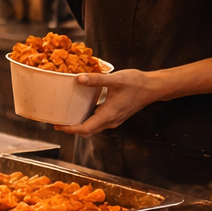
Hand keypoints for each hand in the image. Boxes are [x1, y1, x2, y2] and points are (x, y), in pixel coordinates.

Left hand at [51, 69, 167, 137]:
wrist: (153, 87)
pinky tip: (83, 107)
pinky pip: (99, 121)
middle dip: (72, 128)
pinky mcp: (116, 115)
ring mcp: (114, 119)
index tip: (58, 125)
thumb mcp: (116, 79)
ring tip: (67, 115)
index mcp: (108, 115)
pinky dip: (88, 118)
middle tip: (58, 121)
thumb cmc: (137, 83)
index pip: (86, 129)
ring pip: (93, 127)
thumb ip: (97, 80)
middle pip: (88, 131)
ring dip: (80, 124)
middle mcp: (111, 121)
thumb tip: (79, 78)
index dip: (70, 129)